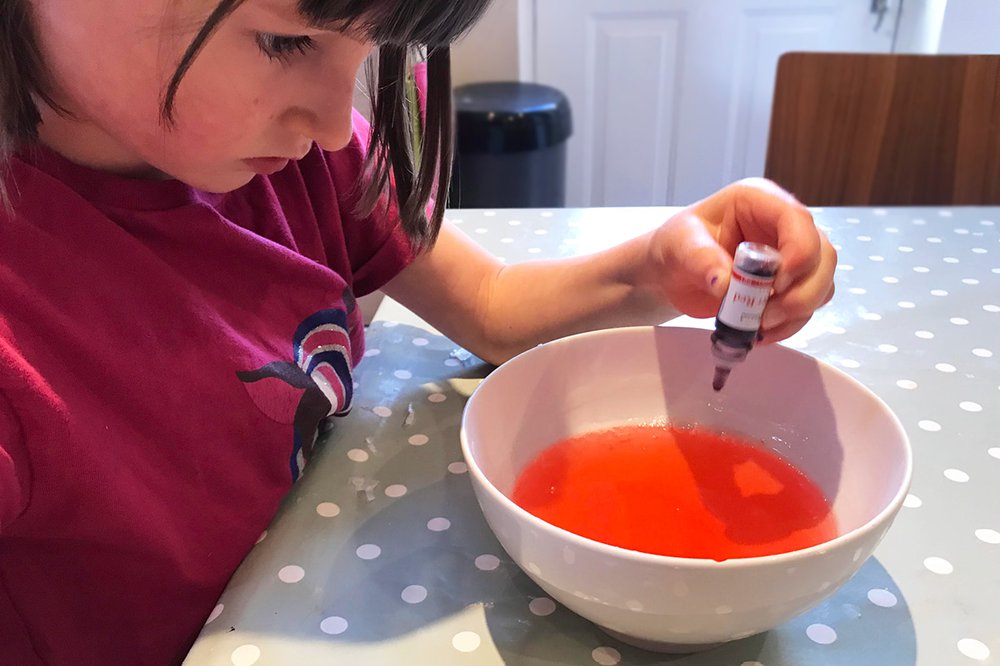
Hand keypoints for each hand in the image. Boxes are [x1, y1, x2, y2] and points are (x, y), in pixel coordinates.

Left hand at [644, 178, 835, 341]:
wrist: (672, 274)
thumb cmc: (676, 248)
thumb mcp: (679, 246)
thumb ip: (701, 260)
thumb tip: (725, 283)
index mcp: (758, 201)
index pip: (797, 219)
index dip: (799, 253)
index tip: (776, 284)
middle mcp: (781, 224)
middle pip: (822, 254)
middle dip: (801, 291)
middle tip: (765, 315)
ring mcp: (791, 254)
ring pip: (822, 282)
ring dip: (797, 311)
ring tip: (758, 325)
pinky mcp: (790, 282)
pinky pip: (808, 304)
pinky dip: (790, 323)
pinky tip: (761, 331)